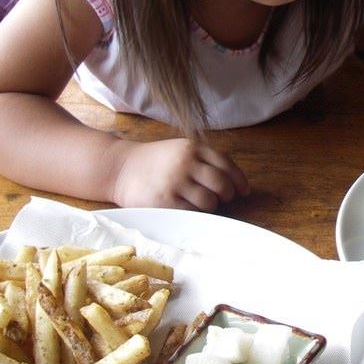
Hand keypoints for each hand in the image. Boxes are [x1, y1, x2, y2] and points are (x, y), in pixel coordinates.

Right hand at [110, 139, 249, 210]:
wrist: (119, 168)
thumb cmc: (154, 162)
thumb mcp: (180, 150)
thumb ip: (203, 161)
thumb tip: (233, 182)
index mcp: (193, 148)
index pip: (226, 165)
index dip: (239, 180)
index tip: (243, 191)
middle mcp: (186, 163)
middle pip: (222, 184)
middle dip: (228, 194)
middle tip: (224, 199)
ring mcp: (175, 182)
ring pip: (210, 201)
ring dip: (211, 206)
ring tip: (202, 204)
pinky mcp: (164, 201)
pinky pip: (192, 213)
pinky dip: (196, 214)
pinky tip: (189, 210)